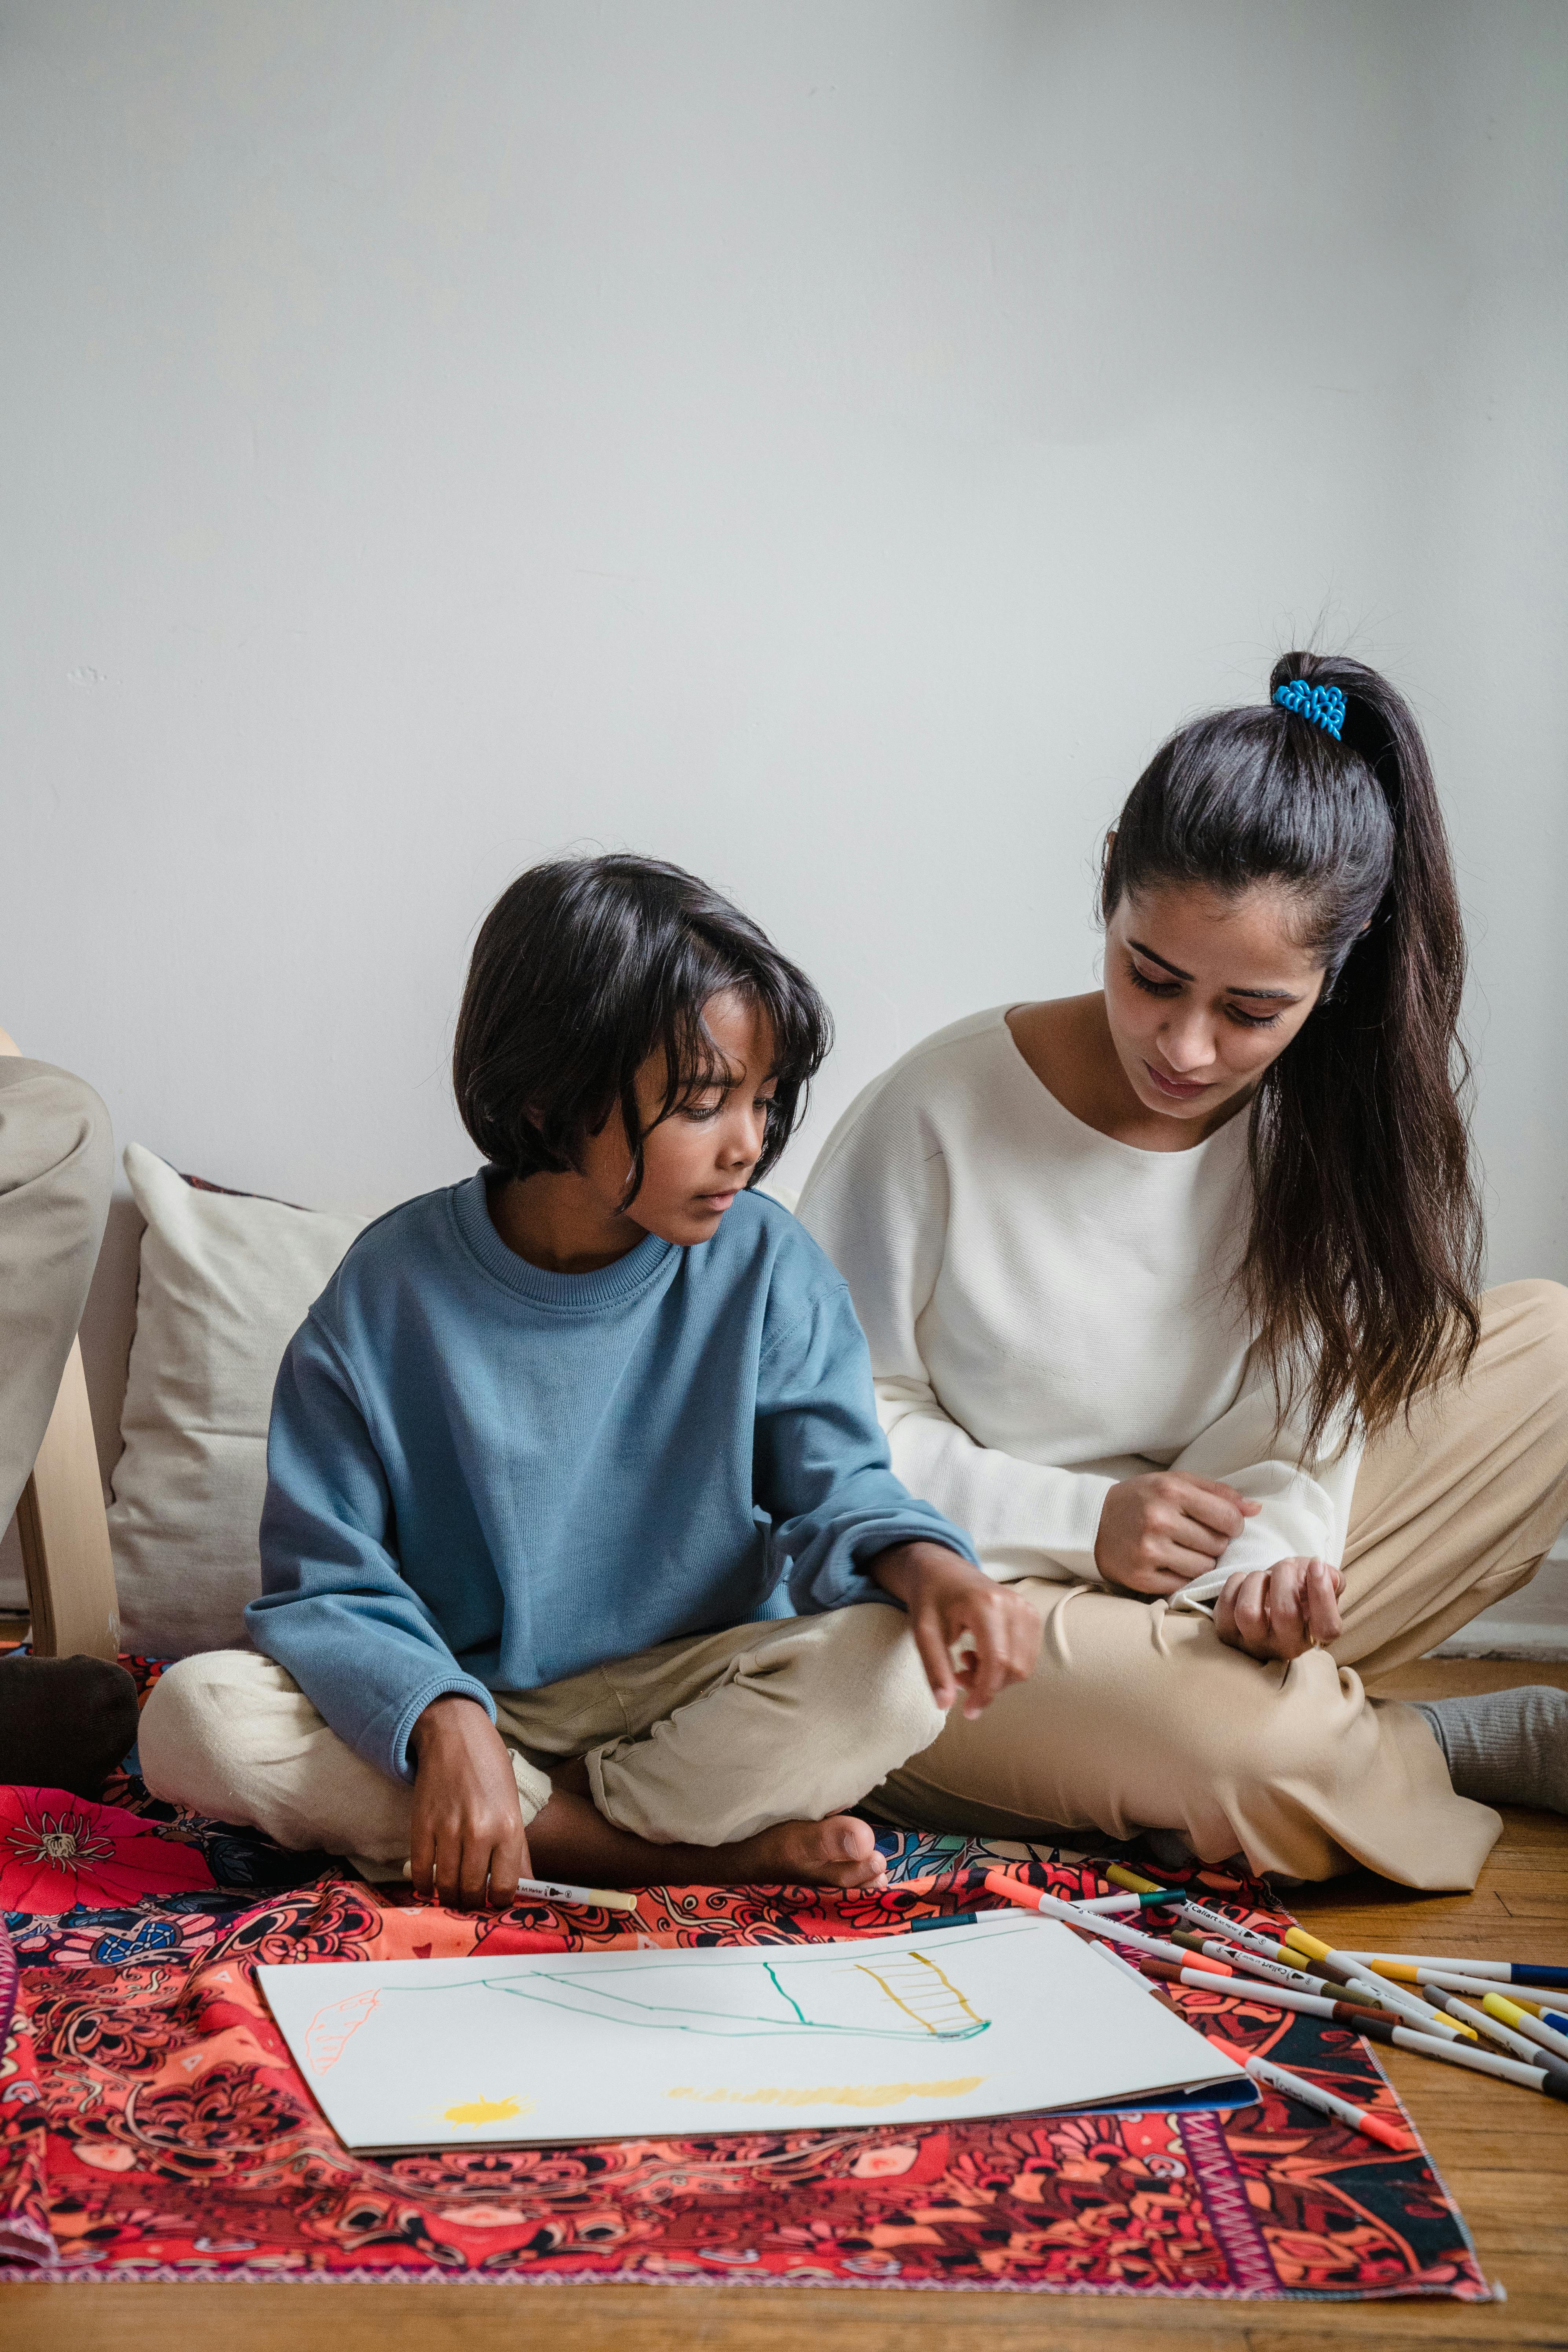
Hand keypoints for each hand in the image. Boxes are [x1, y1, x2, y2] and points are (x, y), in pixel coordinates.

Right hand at [408, 1694, 529, 1908]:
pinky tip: (430, 1884)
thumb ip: (518, 1851)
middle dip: (472, 1904)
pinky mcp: (421, 1824)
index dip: (499, 1903)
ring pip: (446, 1886)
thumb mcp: (513, 1807)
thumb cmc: (490, 1771)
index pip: (504, 1887)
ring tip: (453, 1895)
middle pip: (472, 1891)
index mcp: (509, 1828)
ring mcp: (448, 1829)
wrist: (455, 1734)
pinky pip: (421, 1870)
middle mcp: (480, 1831)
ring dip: (449, 1898)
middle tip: (471, 1903)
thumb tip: (526, 1889)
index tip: (494, 1904)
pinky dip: (425, 1884)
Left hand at [871, 1541, 1041, 1718]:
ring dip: (996, 1677)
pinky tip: (981, 1653)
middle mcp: (1013, 1604)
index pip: (998, 1661)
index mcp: (986, 1604)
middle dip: (987, 1685)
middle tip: (958, 1676)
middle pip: (1014, 1667)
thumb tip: (945, 1705)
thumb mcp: (923, 1632)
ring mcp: (1026, 1608)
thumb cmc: (930, 1598)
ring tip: (967, 1661)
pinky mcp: (1031, 1614)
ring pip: (1024, 1666)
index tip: (969, 1712)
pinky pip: (1027, 1656)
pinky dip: (1005, 1666)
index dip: (985, 1692)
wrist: (942, 1569)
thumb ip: (935, 1668)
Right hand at [1095, 1473, 1261, 1594]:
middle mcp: (1159, 1520)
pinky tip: (1170, 1563)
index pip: (1229, 1518)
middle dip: (1214, 1543)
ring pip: (1204, 1567)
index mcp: (1171, 1491)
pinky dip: (1183, 1576)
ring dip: (1201, 1561)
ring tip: (1184, 1550)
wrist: (1093, 1522)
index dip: (1233, 1525)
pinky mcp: (1141, 1577)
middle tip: (1195, 1536)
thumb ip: (1218, 1493)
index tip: (1223, 1525)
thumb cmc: (1142, 1499)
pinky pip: (1183, 1584)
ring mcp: (1149, 1550)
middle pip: (1218, 1545)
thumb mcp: (1176, 1482)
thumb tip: (1256, 1509)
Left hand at [1215, 1556, 1344, 1661]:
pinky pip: (1226, 1604)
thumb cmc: (1296, 1595)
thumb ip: (1331, 1580)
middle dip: (1285, 1576)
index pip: (1326, 1627)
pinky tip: (1245, 1584)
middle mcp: (1284, 1646)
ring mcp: (1253, 1643)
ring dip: (1257, 1580)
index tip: (1316, 1564)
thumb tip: (1325, 1574)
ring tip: (1263, 1576)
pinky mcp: (1227, 1634)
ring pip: (1248, 1612)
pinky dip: (1236, 1582)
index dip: (1323, 1594)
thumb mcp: (1319, 1587)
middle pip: (1285, 1612)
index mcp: (1314, 1636)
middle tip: (1286, 1565)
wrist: (1266, 1606)